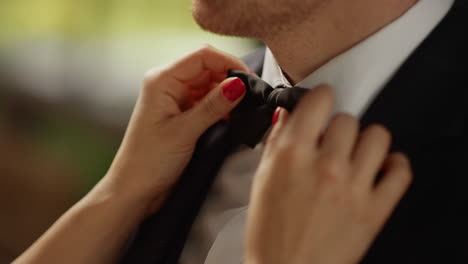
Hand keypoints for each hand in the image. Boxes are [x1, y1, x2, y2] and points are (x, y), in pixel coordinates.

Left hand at [104, 46, 248, 213]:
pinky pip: (207, 100)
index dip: (229, 63)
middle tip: (252, 97)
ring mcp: (175, 98)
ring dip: (228, 94)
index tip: (250, 80)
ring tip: (244, 110)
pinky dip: (221, 106)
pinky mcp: (181, 112)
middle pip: (208, 68)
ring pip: (210, 84)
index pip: (202, 56)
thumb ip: (213, 106)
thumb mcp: (184, 132)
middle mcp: (167, 83)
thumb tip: (239, 84)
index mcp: (162, 80)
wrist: (134, 189)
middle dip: (231, 79)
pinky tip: (232, 117)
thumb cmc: (148, 161)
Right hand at [245, 86, 411, 263]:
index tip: (322, 104)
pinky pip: (400, 170)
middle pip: (349, 119)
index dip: (321, 98)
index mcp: (292, 156)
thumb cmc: (269, 232)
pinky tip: (380, 169)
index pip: (320, 101)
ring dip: (366, 142)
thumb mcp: (261, 181)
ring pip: (378, 136)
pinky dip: (393, 165)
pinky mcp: (375, 209)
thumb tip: (288, 114)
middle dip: (338, 128)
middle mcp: (325, 166)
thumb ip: (275, 142)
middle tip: (331, 144)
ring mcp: (353, 188)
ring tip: (356, 155)